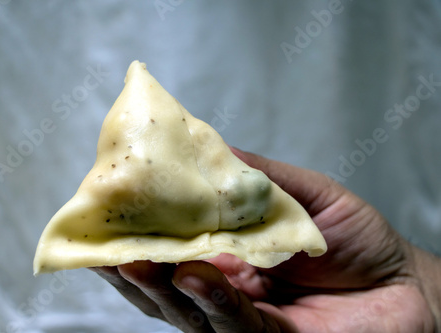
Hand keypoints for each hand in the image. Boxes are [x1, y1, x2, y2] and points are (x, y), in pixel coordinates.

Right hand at [90, 147, 440, 331]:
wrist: (402, 284)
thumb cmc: (354, 239)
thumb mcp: (305, 194)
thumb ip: (260, 177)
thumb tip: (212, 149)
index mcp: (229, 256)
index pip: (172, 250)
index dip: (138, 239)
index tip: (106, 218)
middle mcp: (227, 291)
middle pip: (168, 289)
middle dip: (133, 270)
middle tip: (104, 248)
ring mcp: (244, 320)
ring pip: (189, 313)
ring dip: (162, 289)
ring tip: (137, 261)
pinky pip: (234, 326)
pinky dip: (213, 303)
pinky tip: (198, 277)